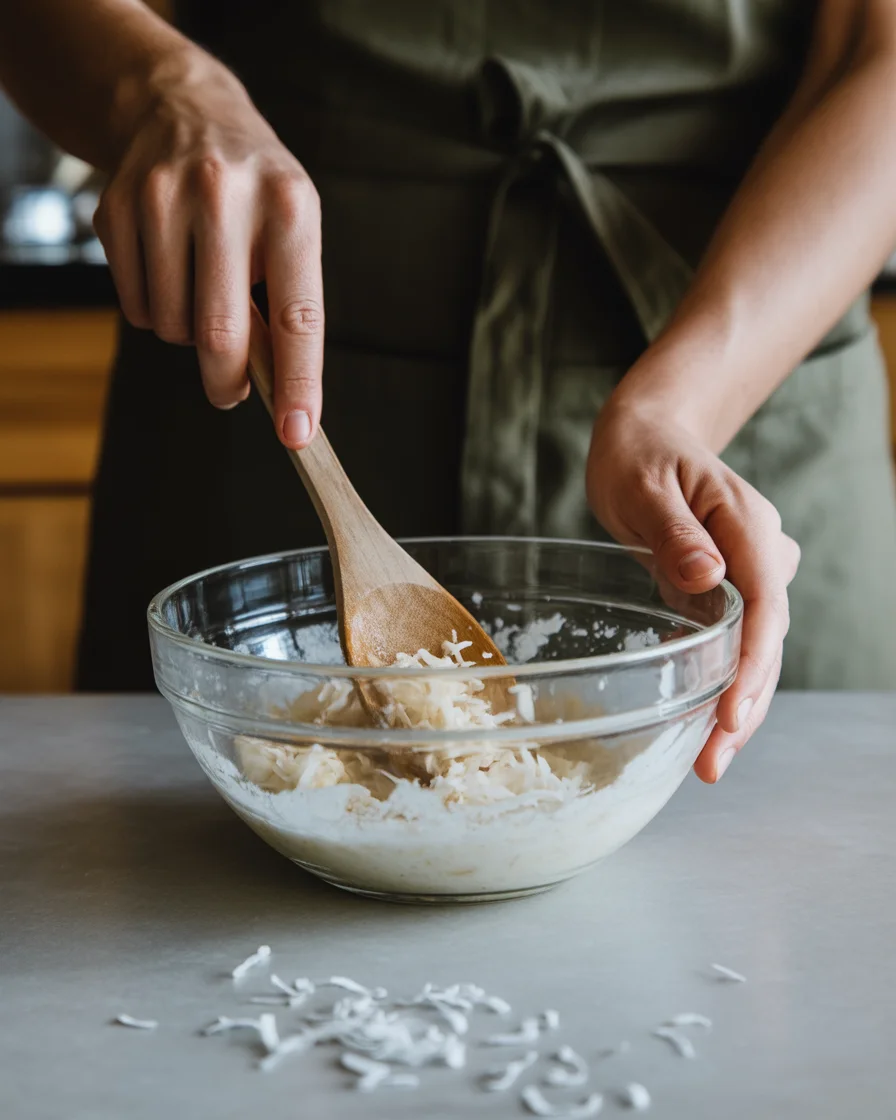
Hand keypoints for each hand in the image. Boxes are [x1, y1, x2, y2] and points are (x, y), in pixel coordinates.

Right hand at [93, 53, 321, 448]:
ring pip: (172, 326)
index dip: (297, 382)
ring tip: (202, 296)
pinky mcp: (116, 210)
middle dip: (226, 380)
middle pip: (219, 333)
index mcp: (289, 207)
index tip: (297, 432)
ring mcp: (162, 199)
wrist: (180, 109)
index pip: (297, 316)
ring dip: (188, 338)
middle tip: (230, 393)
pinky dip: (156, 313)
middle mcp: (225, 195)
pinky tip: (169, 273)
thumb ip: (285, 302)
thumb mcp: (292, 228)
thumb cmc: (254, 190)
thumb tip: (273, 386)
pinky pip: (136, 307)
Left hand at [587, 395, 799, 782]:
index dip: (752, 666)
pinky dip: (719, 681)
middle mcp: (761, 554)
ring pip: (754, 649)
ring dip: (735, 704)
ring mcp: (749, 573)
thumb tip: (708, 576)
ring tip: (710, 762)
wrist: (648, 436)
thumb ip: (675, 532)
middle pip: (765, 640)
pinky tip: (699, 719)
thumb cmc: (640, 454)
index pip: (765, 606)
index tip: (731, 715)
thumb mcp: (644, 486)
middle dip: (744, 705)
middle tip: (713, 764)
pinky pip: (733, 642)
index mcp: (747, 525)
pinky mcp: (728, 589)